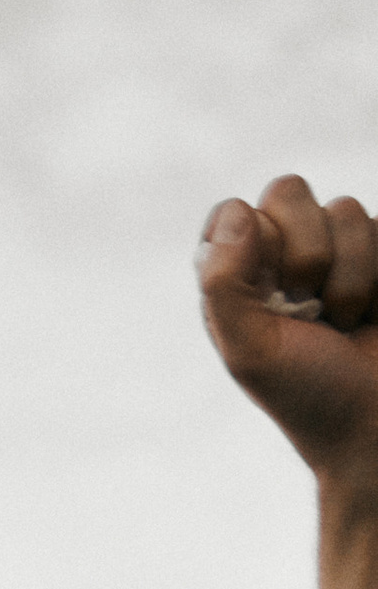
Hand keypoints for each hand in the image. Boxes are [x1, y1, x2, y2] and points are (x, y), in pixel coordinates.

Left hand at [198, 176, 377, 493]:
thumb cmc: (311, 396)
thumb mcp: (251, 352)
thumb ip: (225, 284)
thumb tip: (238, 211)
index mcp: (238, 281)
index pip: (237, 213)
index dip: (260, 246)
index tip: (274, 298)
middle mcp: (280, 260)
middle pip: (289, 192)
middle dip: (307, 254)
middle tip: (311, 311)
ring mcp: (334, 255)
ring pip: (345, 210)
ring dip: (350, 276)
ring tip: (345, 322)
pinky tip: (372, 314)